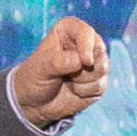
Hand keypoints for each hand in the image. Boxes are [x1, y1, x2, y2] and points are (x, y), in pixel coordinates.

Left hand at [4, 15, 109, 131]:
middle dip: (84, 67)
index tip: (85, 61)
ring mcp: (94, 62)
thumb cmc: (35, 78)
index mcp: (68, 31)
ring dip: (82, 81)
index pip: (84, 31)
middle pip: (99, 49)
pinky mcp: (99, 80)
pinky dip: (84, 92)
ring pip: (101, 69)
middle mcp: (85, 43)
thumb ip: (58, 62)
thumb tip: (81, 61)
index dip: (87, 45)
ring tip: (66, 81)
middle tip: (66, 74)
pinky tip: (73, 90)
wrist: (36, 104)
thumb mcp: (40, 68)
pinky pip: (100, 86)